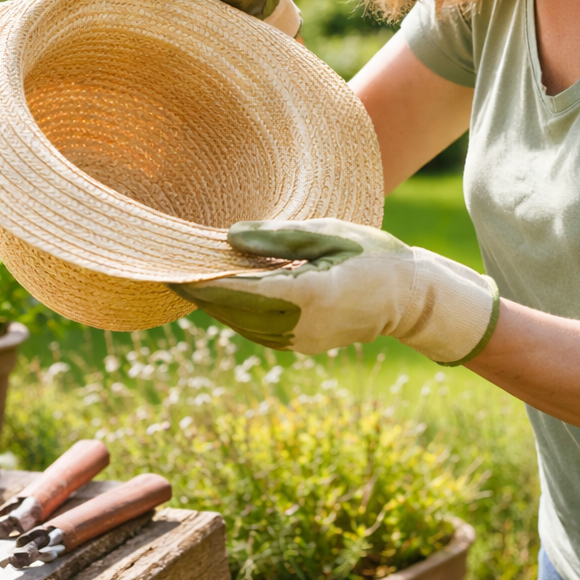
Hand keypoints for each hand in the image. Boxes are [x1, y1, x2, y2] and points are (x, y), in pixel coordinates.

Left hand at [169, 219, 499, 364]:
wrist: (413, 299)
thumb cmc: (376, 255)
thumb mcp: (330, 233)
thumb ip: (279, 238)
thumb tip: (230, 237)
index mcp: (308, 295)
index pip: (238, 291)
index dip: (200, 283)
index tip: (169, 270)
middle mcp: (300, 326)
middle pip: (233, 310)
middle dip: (201, 292)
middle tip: (167, 267)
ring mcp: (301, 341)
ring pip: (242, 323)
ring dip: (215, 303)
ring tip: (189, 277)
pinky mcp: (302, 345)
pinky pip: (258, 329)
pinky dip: (236, 311)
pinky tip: (224, 290)